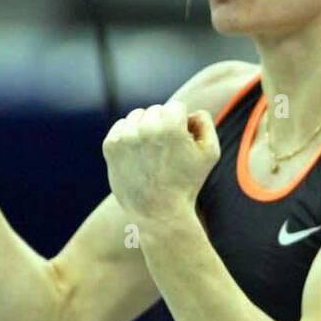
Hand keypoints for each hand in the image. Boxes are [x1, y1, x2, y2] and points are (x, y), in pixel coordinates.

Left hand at [102, 100, 219, 223]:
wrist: (158, 213)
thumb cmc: (187, 183)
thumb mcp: (210, 153)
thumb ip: (205, 122)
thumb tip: (188, 111)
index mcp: (171, 127)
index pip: (176, 107)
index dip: (182, 126)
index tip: (181, 145)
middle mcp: (145, 128)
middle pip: (157, 110)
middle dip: (163, 125)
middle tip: (167, 154)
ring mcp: (125, 137)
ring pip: (138, 116)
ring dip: (146, 129)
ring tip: (153, 155)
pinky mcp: (110, 146)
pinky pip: (122, 127)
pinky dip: (129, 137)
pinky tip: (139, 156)